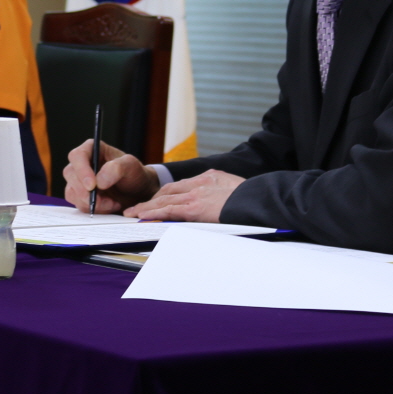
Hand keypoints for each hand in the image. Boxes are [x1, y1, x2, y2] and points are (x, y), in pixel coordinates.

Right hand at [62, 139, 159, 214]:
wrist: (137, 192)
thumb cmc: (134, 174)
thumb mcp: (131, 166)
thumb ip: (117, 169)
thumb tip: (98, 181)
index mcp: (92, 149)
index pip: (77, 156)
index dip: (81, 170)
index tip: (92, 186)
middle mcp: (82, 163)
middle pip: (70, 174)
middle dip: (85, 191)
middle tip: (104, 200)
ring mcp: (79, 180)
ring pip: (72, 192)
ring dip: (91, 202)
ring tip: (112, 203)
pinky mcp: (80, 195)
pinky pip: (78, 204)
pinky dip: (93, 209)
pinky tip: (109, 206)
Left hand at [126, 169, 245, 222]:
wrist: (259, 199)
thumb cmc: (254, 198)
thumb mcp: (238, 190)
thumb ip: (225, 193)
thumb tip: (224, 203)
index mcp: (210, 177)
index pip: (183, 185)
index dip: (168, 193)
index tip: (159, 199)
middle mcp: (200, 182)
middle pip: (169, 190)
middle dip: (153, 199)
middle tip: (140, 207)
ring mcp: (196, 194)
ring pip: (164, 199)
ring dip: (147, 207)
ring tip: (133, 213)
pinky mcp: (194, 207)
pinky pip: (168, 210)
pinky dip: (153, 212)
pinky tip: (142, 216)